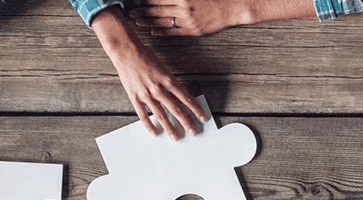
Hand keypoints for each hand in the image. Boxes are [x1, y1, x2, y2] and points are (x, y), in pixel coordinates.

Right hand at [91, 8, 207, 138]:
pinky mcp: (135, 98)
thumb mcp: (163, 68)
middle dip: (186, 122)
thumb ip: (170, 84)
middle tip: (193, 132)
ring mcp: (147, 94)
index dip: (195, 109)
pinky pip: (143, 116)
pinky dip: (150, 126)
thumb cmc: (145, 57)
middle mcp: (159, 88)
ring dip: (170, 128)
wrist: (127, 52)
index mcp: (168, 79)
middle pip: (176, 109)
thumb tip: (179, 98)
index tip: (202, 118)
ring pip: (161, 115)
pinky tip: (156, 133)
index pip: (186, 98)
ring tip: (176, 137)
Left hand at [131, 0, 315, 36]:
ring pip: (162, 20)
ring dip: (147, 21)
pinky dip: (161, 31)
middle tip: (129, 10)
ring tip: (136, 21)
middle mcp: (183, 5)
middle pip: (156, 7)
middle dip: (141, 9)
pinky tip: (152, 31)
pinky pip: (173, 31)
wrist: (233, 6)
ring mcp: (187, 19)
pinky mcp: (192, 30)